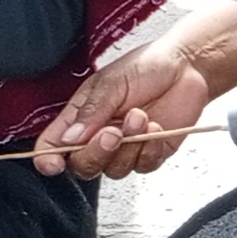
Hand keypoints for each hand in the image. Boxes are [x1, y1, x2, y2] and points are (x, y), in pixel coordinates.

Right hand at [34, 0, 236, 178]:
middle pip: (83, 165)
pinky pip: (143, 166)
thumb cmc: (146, 67)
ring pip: (114, 170)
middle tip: (113, 132)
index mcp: (80, 117)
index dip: (48, 159)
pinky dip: (150, 149)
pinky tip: (156, 127)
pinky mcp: (150, 153)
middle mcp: (99, 136)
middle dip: (96, 152)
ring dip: (129, 146)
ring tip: (140, 116)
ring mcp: (125, 148)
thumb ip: (92, 112)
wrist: (187, 67)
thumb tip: (69, 140)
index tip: (53, 164)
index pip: (53, 145)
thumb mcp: (112, 82)